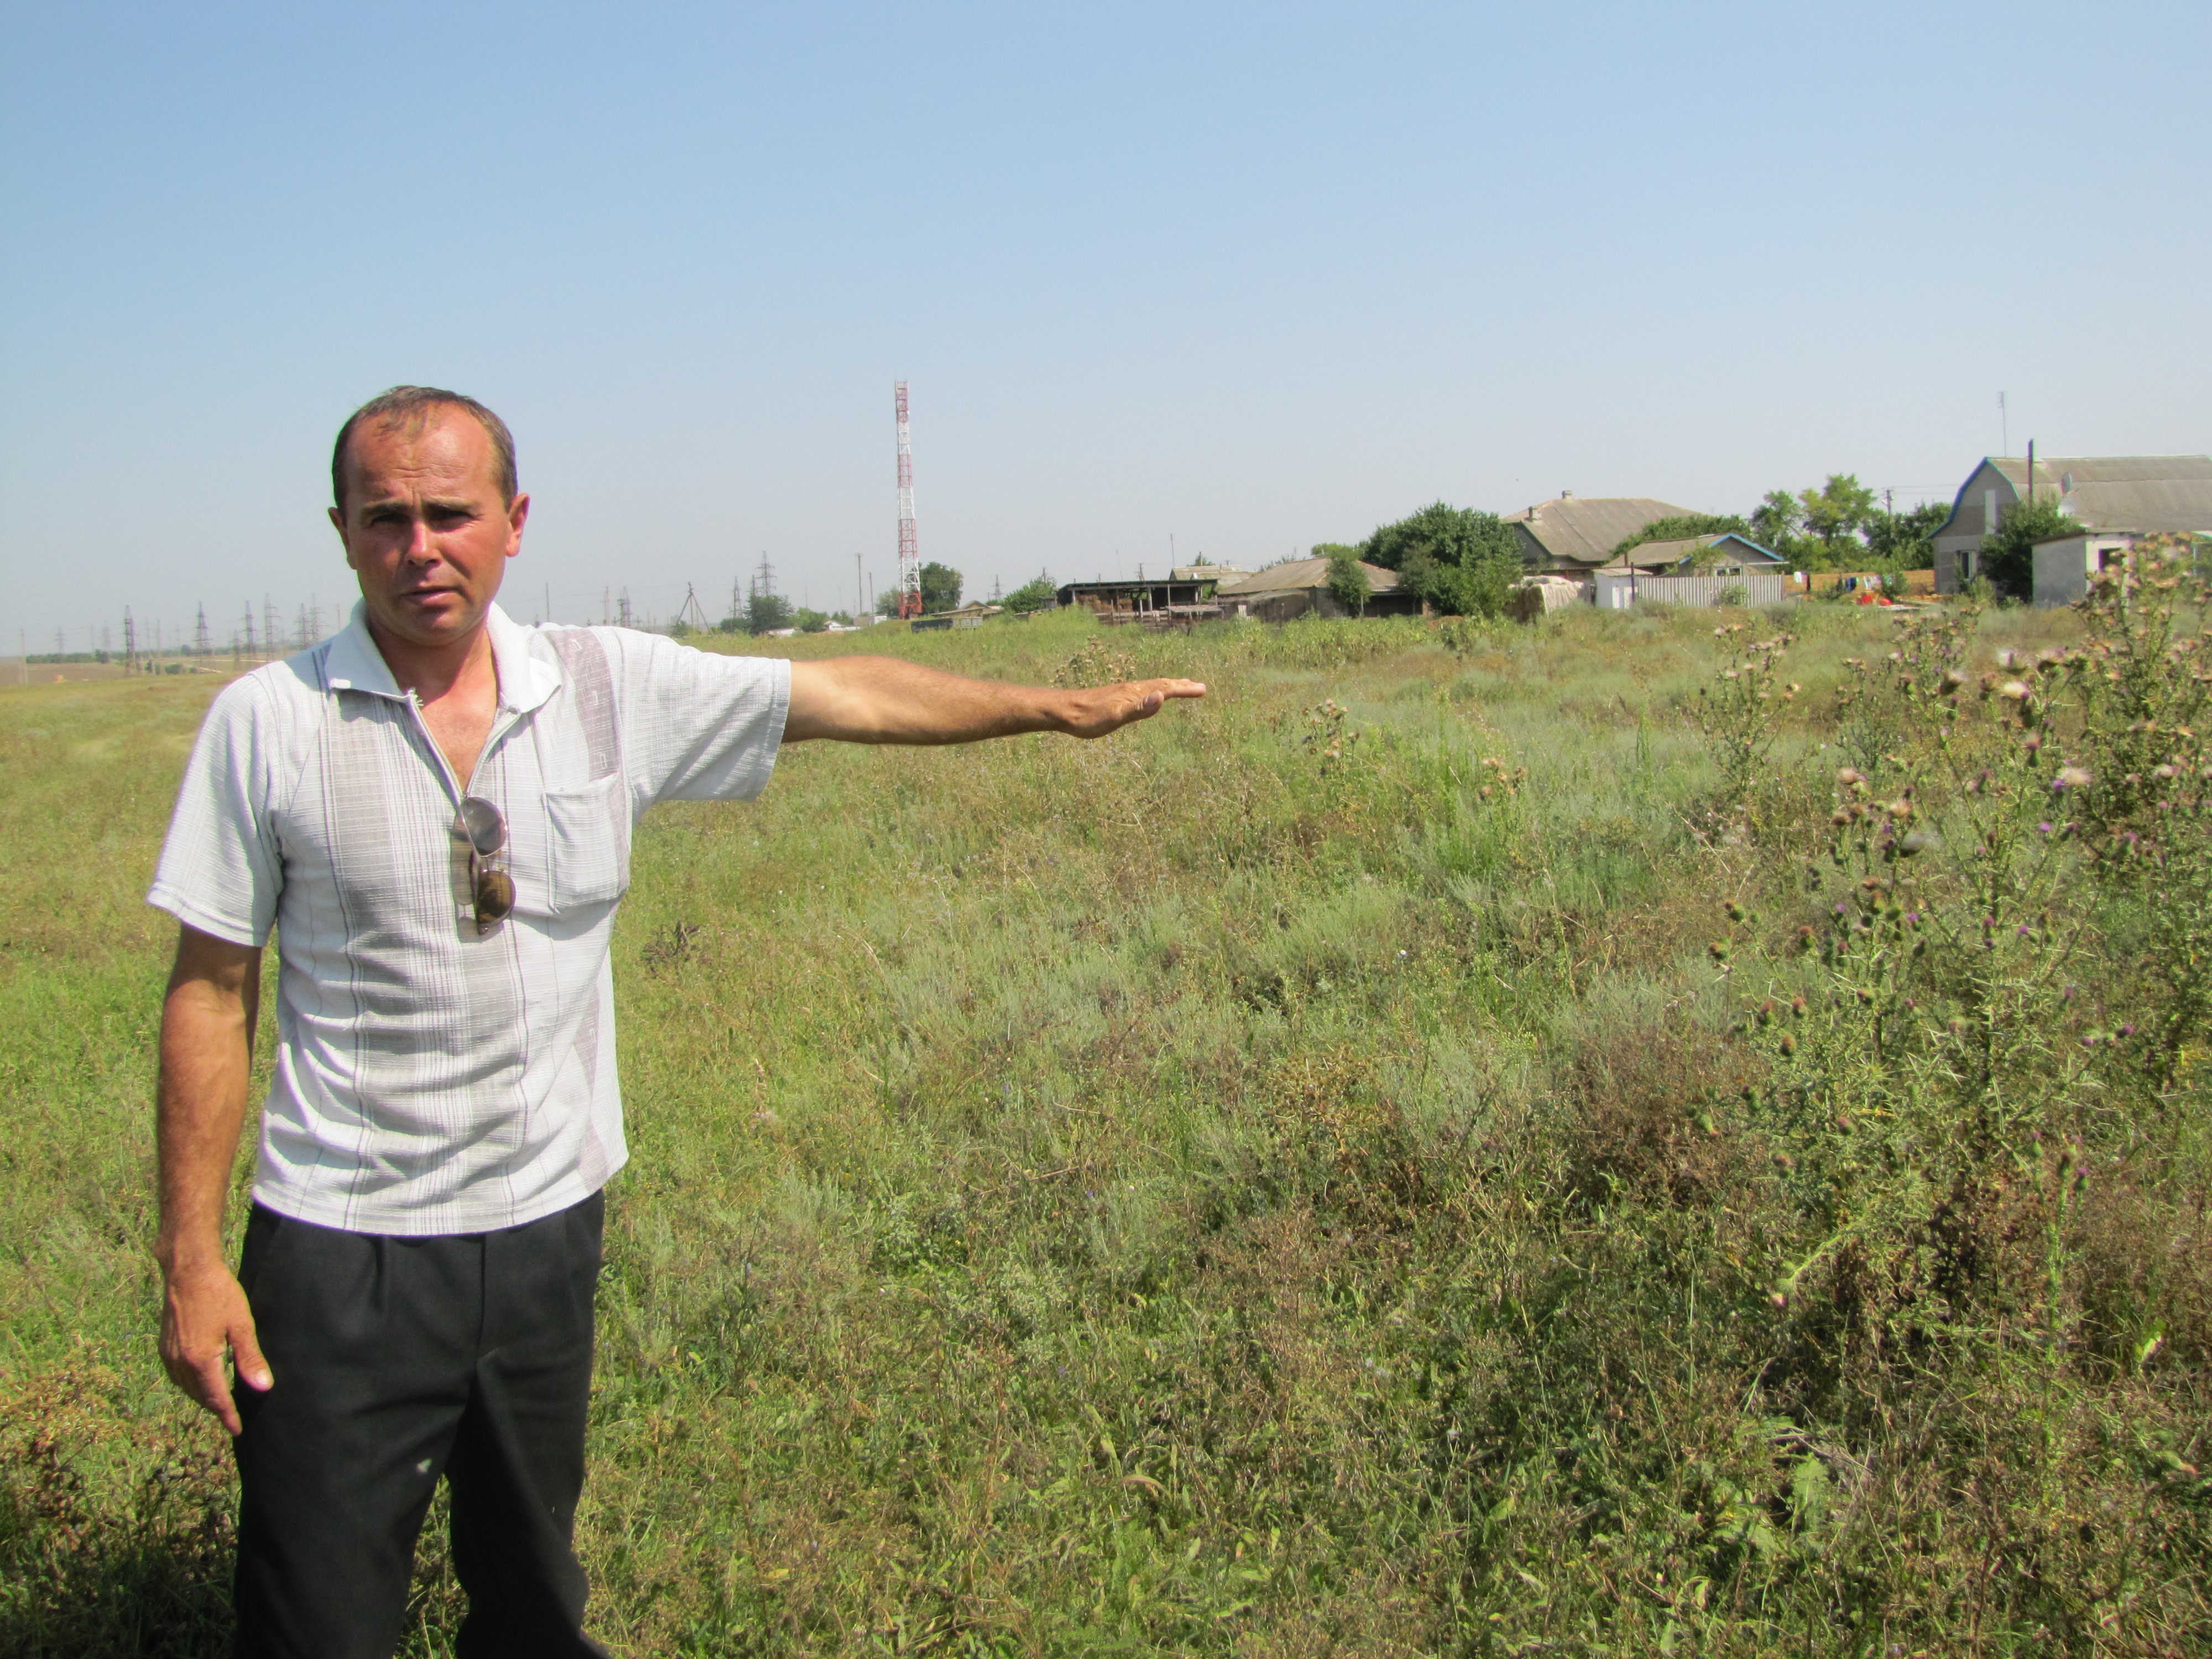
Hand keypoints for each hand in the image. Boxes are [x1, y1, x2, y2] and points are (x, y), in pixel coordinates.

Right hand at [160, 1257, 270, 1435]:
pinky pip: (177, 1376)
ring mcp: (169, 1355)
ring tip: (220, 1400)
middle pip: (200, 1396)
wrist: (187, 1272)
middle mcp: (180, 1363)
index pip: (216, 1398)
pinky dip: (190, 1384)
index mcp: (200, 1361)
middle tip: (232, 1415)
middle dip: (216, 1408)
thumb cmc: (218, 1294)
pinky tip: (201, 1379)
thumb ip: (250, 1359)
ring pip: (187, 1388)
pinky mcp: (164, 1347)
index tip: (237, 1430)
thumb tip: (262, 1387)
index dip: (228, 1416)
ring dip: (203, 1397)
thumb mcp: (241, 1325)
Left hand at [1057, 678, 1207, 738]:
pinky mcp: (1116, 698)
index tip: (1202, 690)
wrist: (1063, 711)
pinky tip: (1149, 696)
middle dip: (1182, 686)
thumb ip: (1139, 708)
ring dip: (1169, 686)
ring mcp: (1124, 692)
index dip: (1185, 690)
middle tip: (1199, 687)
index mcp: (1135, 693)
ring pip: (1152, 686)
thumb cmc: (1088, 718)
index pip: (1166, 689)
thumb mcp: (1116, 717)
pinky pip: (1142, 692)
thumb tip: (1162, 697)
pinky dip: (1154, 691)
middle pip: (1162, 684)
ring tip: (1180, 686)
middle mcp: (1132, 689)